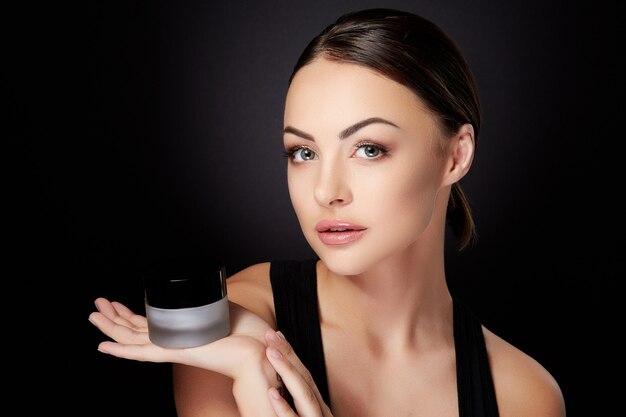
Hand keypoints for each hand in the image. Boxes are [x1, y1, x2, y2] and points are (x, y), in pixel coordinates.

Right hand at [88, 297, 271, 380]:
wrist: (258, 348)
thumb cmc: (244, 332)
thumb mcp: (220, 308)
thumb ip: (208, 302)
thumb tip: (205, 288)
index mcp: (181, 333)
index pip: (147, 324)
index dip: (129, 314)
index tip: (116, 303)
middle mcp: (173, 343)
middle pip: (134, 331)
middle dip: (113, 317)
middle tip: (95, 305)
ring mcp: (172, 349)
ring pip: (132, 339)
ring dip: (110, 327)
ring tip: (92, 316)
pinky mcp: (176, 353)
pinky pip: (143, 353)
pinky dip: (122, 350)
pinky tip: (105, 346)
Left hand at [264, 330, 333, 416]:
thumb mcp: (300, 416)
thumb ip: (290, 405)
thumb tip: (272, 390)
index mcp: (316, 407)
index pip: (304, 375)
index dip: (290, 354)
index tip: (276, 337)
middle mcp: (320, 412)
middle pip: (305, 378)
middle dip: (287, 354)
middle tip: (270, 335)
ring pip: (304, 395)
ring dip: (287, 371)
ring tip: (270, 352)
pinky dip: (284, 408)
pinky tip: (271, 392)